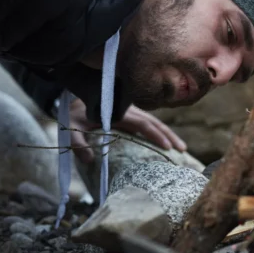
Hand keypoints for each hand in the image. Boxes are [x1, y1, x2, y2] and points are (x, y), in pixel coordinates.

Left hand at [68, 99, 186, 163]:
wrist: (76, 92)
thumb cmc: (74, 113)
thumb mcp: (71, 128)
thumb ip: (77, 143)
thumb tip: (90, 160)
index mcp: (119, 113)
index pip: (142, 125)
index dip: (155, 135)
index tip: (167, 147)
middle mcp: (130, 111)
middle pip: (154, 123)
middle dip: (169, 136)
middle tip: (182, 150)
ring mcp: (133, 111)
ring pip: (155, 122)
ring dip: (169, 134)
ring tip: (182, 148)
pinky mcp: (132, 114)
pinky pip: (150, 122)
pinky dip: (161, 130)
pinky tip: (168, 140)